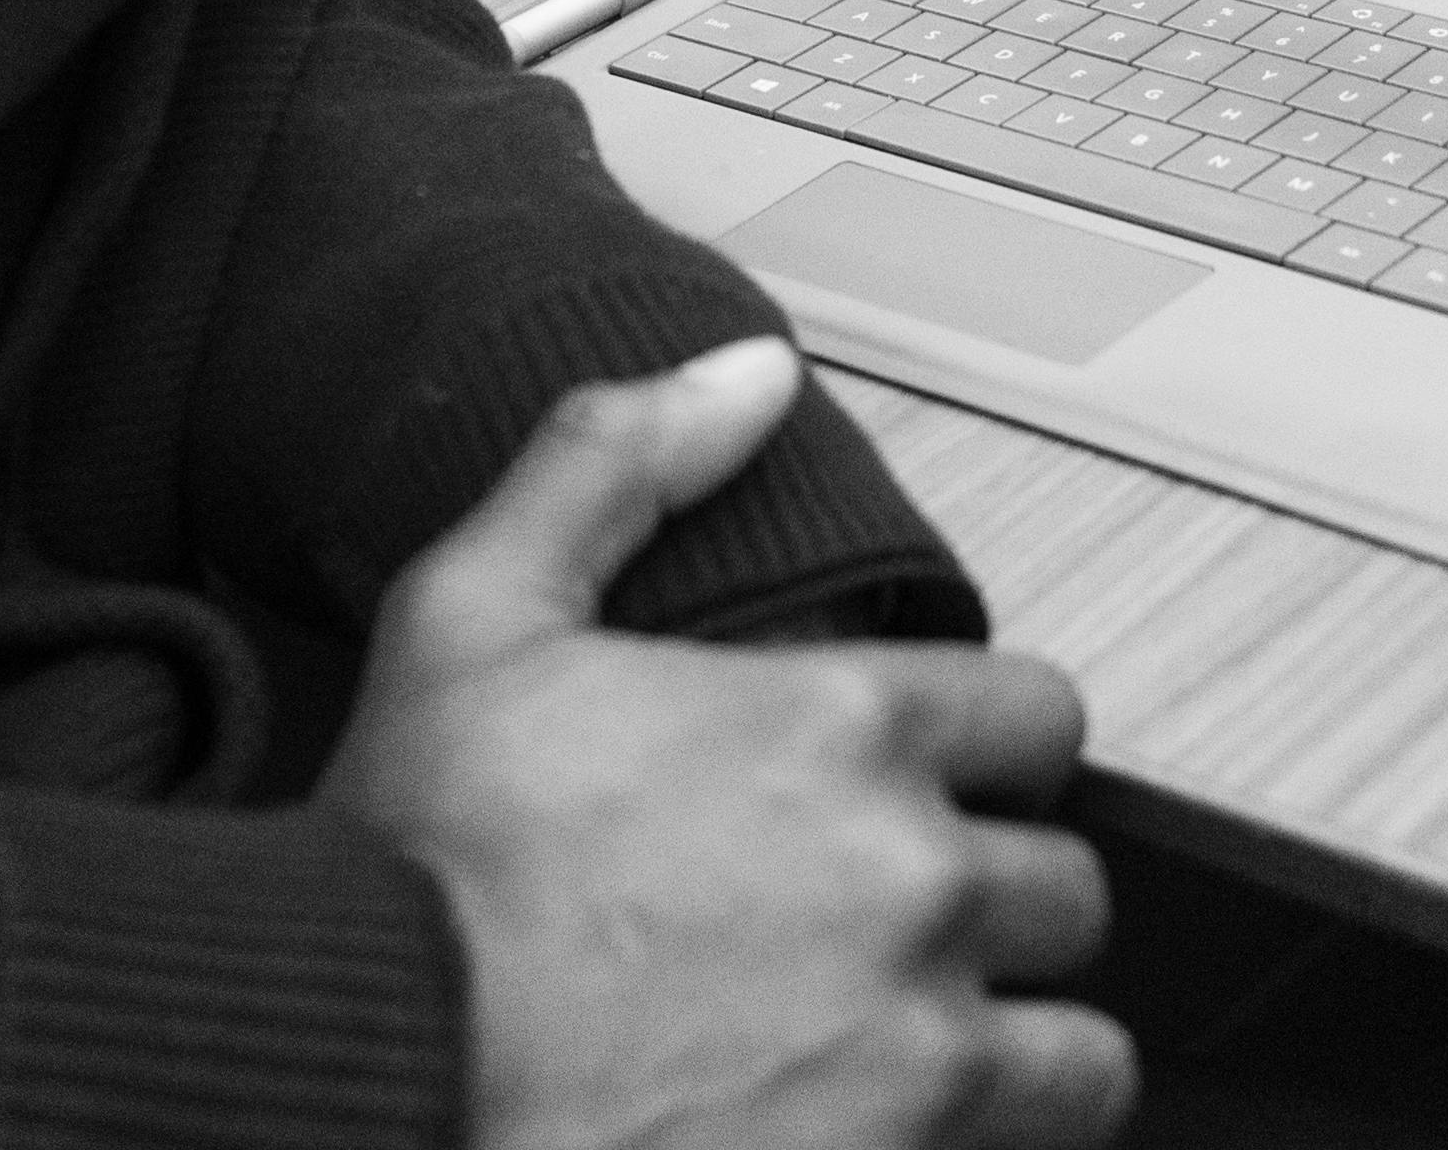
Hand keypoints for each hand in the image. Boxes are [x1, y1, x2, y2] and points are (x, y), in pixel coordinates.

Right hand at [327, 342, 1127, 1149]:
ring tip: (924, 1051)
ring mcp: (916, 1043)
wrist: (365, 1066)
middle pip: (1069, 886)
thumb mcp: (479, 613)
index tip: (932, 790)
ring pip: (1082, 1051)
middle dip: (998, 906)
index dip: (990, 752)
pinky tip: (882, 1128)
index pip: (1043, 717)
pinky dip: (971, 1147)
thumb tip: (752, 376)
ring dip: (1022, 1046)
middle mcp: (912, 878)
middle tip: (899, 930)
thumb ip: (619, 464)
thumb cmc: (415, 861)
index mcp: (843, 726)